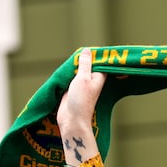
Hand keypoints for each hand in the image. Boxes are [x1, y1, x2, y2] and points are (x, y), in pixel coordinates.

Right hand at [57, 48, 104, 165]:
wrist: (72, 120)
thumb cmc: (81, 101)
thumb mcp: (82, 78)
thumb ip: (85, 65)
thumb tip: (88, 50)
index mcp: (98, 78)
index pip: (100, 63)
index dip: (98, 56)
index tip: (96, 47)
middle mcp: (91, 81)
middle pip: (89, 66)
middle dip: (85, 59)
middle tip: (81, 50)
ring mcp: (81, 86)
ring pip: (79, 71)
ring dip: (75, 66)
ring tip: (72, 57)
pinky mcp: (72, 90)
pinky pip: (70, 78)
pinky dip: (68, 73)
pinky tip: (66, 67)